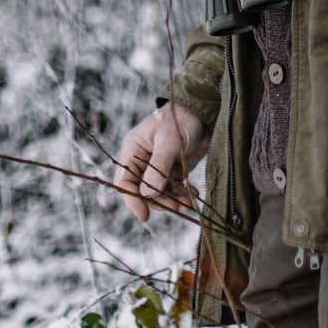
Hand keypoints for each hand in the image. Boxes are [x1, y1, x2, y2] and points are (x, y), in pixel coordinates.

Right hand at [113, 103, 211, 223]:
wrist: (203, 112)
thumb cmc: (180, 119)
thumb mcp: (170, 140)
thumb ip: (159, 167)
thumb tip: (148, 194)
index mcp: (133, 150)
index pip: (124, 181)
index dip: (132, 199)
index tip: (144, 215)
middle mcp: (142, 160)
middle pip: (143, 191)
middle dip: (159, 201)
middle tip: (177, 207)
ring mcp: (158, 167)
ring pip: (159, 193)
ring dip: (173, 201)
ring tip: (188, 203)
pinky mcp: (173, 170)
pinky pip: (173, 189)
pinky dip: (182, 195)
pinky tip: (193, 195)